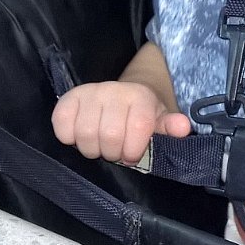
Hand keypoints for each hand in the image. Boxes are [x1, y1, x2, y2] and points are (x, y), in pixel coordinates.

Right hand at [51, 81, 190, 164]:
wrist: (120, 97)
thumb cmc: (140, 116)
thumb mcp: (159, 121)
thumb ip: (170, 127)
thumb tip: (183, 128)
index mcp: (139, 96)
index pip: (138, 128)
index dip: (134, 150)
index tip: (133, 155)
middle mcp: (114, 90)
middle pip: (109, 136)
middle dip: (113, 153)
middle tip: (115, 151)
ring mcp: (90, 93)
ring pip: (85, 135)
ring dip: (92, 149)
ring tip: (100, 145)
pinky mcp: (68, 99)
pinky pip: (62, 127)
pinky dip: (70, 138)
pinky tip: (81, 136)